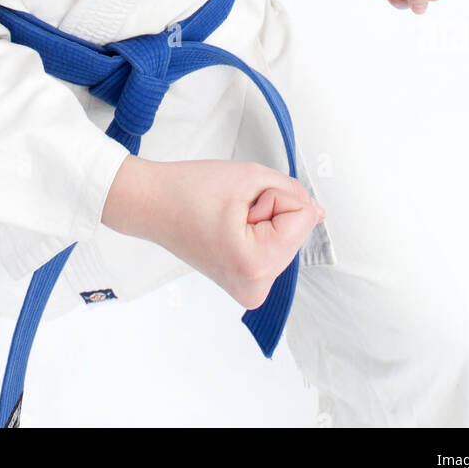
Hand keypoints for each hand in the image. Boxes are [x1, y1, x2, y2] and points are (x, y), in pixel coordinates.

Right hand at [102, 156, 323, 310]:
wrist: (151, 204)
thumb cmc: (189, 190)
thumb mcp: (251, 176)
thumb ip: (293, 192)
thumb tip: (317, 213)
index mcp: (256, 264)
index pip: (303, 215)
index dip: (273, 196)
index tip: (239, 202)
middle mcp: (256, 288)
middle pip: (297, 231)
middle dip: (270, 210)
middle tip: (231, 209)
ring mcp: (251, 291)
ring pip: (287, 239)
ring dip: (265, 221)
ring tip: (227, 219)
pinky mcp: (247, 285)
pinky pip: (274, 249)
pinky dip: (259, 233)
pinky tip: (229, 230)